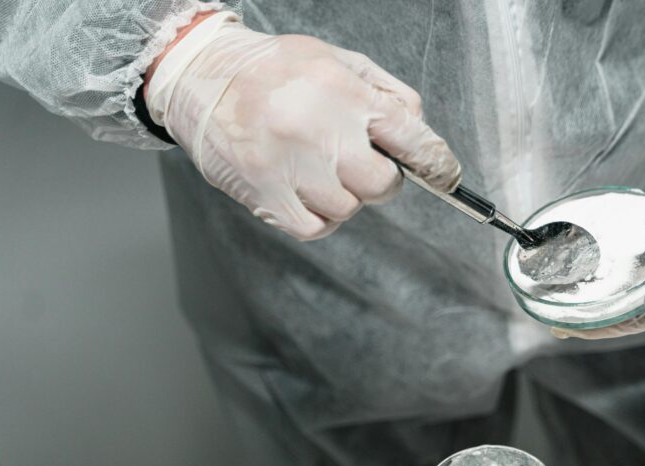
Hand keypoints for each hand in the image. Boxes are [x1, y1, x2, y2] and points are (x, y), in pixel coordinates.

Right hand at [146, 13, 459, 239]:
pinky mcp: (266, 195)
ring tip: (318, 168)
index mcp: (343, 91)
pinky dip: (319, 217)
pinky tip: (306, 191)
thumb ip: (385, 93)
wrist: (199, 76)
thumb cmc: (273, 70)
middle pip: (383, 185)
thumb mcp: (337, 60)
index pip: (411, 138)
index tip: (445, 174)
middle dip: (379, 177)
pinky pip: (315, 227)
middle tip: (357, 161)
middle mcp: (319, 130)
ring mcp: (291, 166)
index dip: (436, 163)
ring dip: (343, 195)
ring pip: (348, 209)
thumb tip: (421, 133)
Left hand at [555, 93, 644, 339]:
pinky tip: (590, 268)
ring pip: (638, 282)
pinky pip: (637, 256)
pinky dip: (614, 266)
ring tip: (571, 300)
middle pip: (643, 303)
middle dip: (605, 314)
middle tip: (563, 320)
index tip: (580, 326)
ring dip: (607, 293)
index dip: (615, 324)